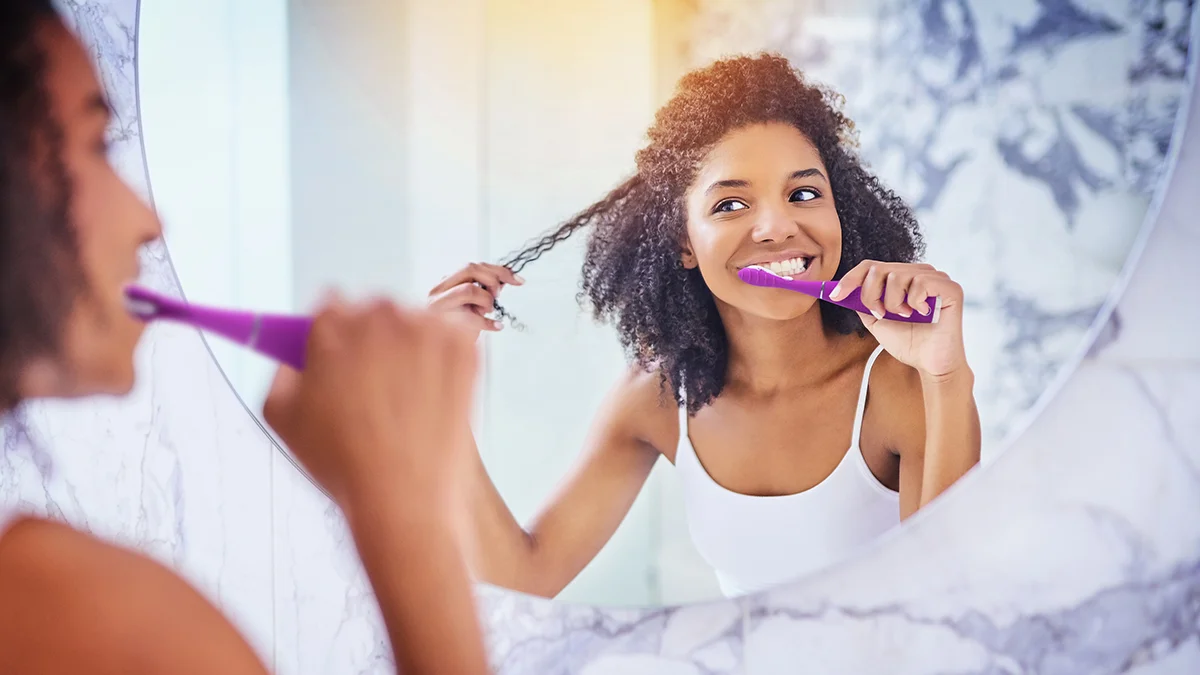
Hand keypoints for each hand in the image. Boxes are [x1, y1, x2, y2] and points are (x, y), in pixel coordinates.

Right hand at [262, 295, 478, 510]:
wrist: (405, 498)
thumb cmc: (344, 463)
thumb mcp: (282, 417)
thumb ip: (281, 372)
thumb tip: (294, 356)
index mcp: (332, 324)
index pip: (331, 304)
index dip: (334, 333)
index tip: (341, 351)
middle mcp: (379, 315)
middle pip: (374, 310)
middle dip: (373, 339)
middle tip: (375, 383)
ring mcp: (425, 328)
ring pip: (415, 322)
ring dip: (411, 346)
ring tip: (406, 398)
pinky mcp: (463, 345)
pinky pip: (453, 334)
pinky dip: (446, 356)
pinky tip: (434, 391)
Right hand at [428, 262, 523, 336]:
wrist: (445, 353)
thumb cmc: (458, 330)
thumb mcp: (474, 305)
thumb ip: (486, 290)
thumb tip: (504, 279)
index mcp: (446, 283)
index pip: (473, 266)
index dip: (499, 270)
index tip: (518, 280)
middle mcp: (439, 290)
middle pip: (470, 269)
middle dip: (492, 280)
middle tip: (498, 296)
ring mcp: (438, 305)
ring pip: (469, 289)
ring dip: (486, 300)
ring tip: (487, 311)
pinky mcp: (441, 322)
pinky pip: (471, 317)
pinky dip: (488, 322)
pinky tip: (496, 326)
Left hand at [829, 261, 967, 379]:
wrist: (930, 364)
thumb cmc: (908, 343)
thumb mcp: (877, 321)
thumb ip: (863, 303)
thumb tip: (843, 289)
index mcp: (901, 278)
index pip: (870, 266)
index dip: (850, 279)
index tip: (835, 296)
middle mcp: (918, 272)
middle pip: (879, 269)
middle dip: (872, 295)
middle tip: (881, 314)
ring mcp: (935, 278)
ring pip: (897, 275)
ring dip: (894, 302)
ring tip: (905, 316)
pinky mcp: (950, 288)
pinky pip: (921, 282)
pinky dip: (915, 301)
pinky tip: (922, 313)